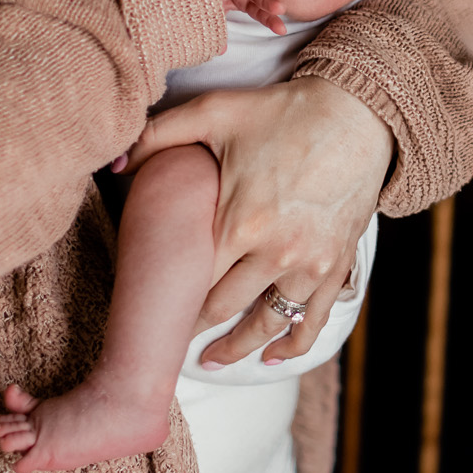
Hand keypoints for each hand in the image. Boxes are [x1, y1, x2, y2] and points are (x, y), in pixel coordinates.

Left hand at [122, 76, 392, 364]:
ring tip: (213, 361)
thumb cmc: (284, 111)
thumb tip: (113, 163)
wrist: (359, 113)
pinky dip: (292, 344)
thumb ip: (159, 135)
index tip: (147, 317)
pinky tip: (272, 356)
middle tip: (168, 344)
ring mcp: (311, 264)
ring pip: (268, 323)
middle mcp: (276, 252)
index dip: (166, 303)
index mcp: (240, 222)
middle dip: (194, 331)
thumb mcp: (216, 112)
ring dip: (239, 348)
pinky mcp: (338, 265)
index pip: (191, 281)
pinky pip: (313, 319)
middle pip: (225, 309)